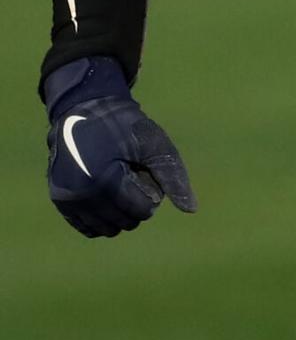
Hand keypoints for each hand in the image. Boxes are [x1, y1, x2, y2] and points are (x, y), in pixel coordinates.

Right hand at [44, 57, 196, 237]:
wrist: (84, 110)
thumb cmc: (125, 126)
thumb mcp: (154, 145)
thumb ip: (173, 176)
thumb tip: (191, 210)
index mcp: (103, 182)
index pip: (142, 210)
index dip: (152, 189)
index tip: (144, 168)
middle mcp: (80, 197)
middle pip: (126, 222)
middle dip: (137, 201)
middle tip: (132, 173)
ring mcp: (66, 201)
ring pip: (107, 229)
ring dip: (121, 211)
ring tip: (118, 181)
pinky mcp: (60, 202)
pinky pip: (88, 227)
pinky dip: (103, 218)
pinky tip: (108, 195)